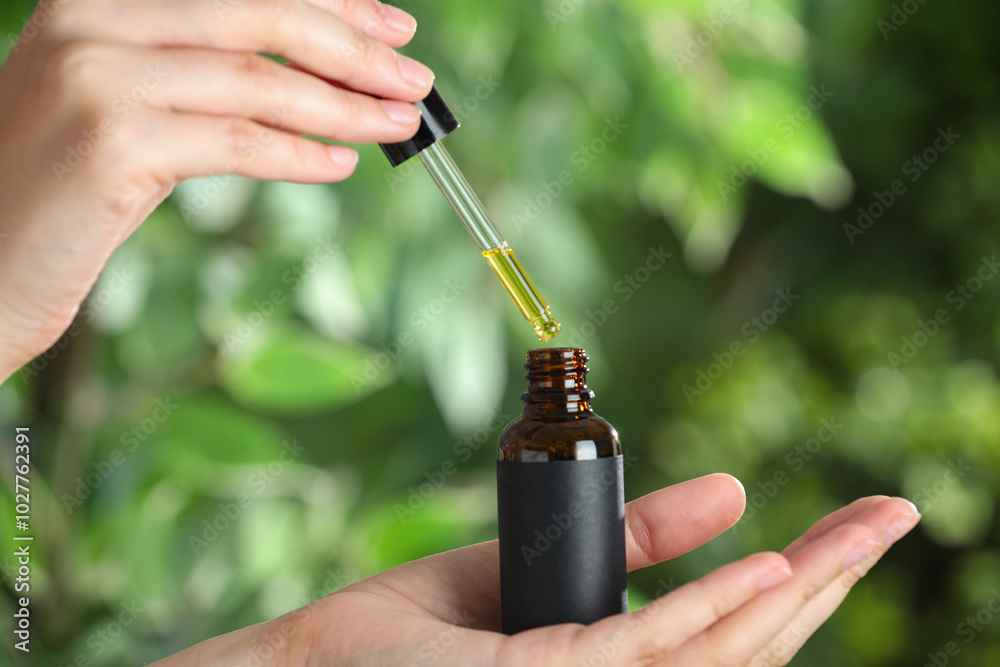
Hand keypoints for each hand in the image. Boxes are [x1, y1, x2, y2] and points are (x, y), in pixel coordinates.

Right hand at [0, 0, 433, 380]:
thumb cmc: (62, 187)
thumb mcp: (129, 107)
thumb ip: (208, 77)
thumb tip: (317, 74)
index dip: (330, 1)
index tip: (393, 28)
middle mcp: (94, 19)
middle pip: (261, 18)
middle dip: (353, 49)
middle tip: (414, 82)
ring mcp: (98, 77)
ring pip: (259, 82)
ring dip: (344, 105)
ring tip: (397, 126)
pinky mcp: (113, 144)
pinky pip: (238, 144)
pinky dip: (301, 155)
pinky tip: (342, 163)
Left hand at [152, 474, 920, 665]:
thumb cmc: (402, 637)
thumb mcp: (520, 573)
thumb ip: (630, 541)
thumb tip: (730, 495)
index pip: (722, 637)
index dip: (798, 586)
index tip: (847, 531)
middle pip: (740, 652)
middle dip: (823, 583)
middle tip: (889, 517)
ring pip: (710, 661)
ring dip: (786, 600)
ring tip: (846, 544)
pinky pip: (639, 654)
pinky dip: (707, 616)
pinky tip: (766, 573)